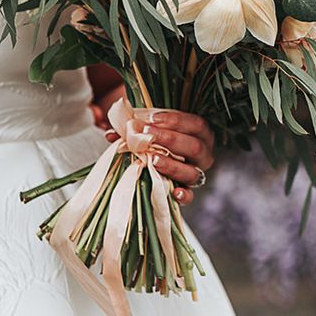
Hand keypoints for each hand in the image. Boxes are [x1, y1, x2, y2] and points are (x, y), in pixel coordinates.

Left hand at [92, 103, 213, 205]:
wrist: (167, 156)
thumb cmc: (162, 137)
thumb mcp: (154, 128)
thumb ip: (138, 127)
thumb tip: (111, 133)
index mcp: (201, 133)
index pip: (195, 124)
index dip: (175, 121)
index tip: (152, 119)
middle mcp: (203, 153)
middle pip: (194, 146)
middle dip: (170, 140)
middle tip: (148, 136)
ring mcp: (197, 173)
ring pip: (192, 171)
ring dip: (172, 165)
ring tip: (153, 159)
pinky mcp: (189, 191)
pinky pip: (190, 195)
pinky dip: (183, 195)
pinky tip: (174, 192)